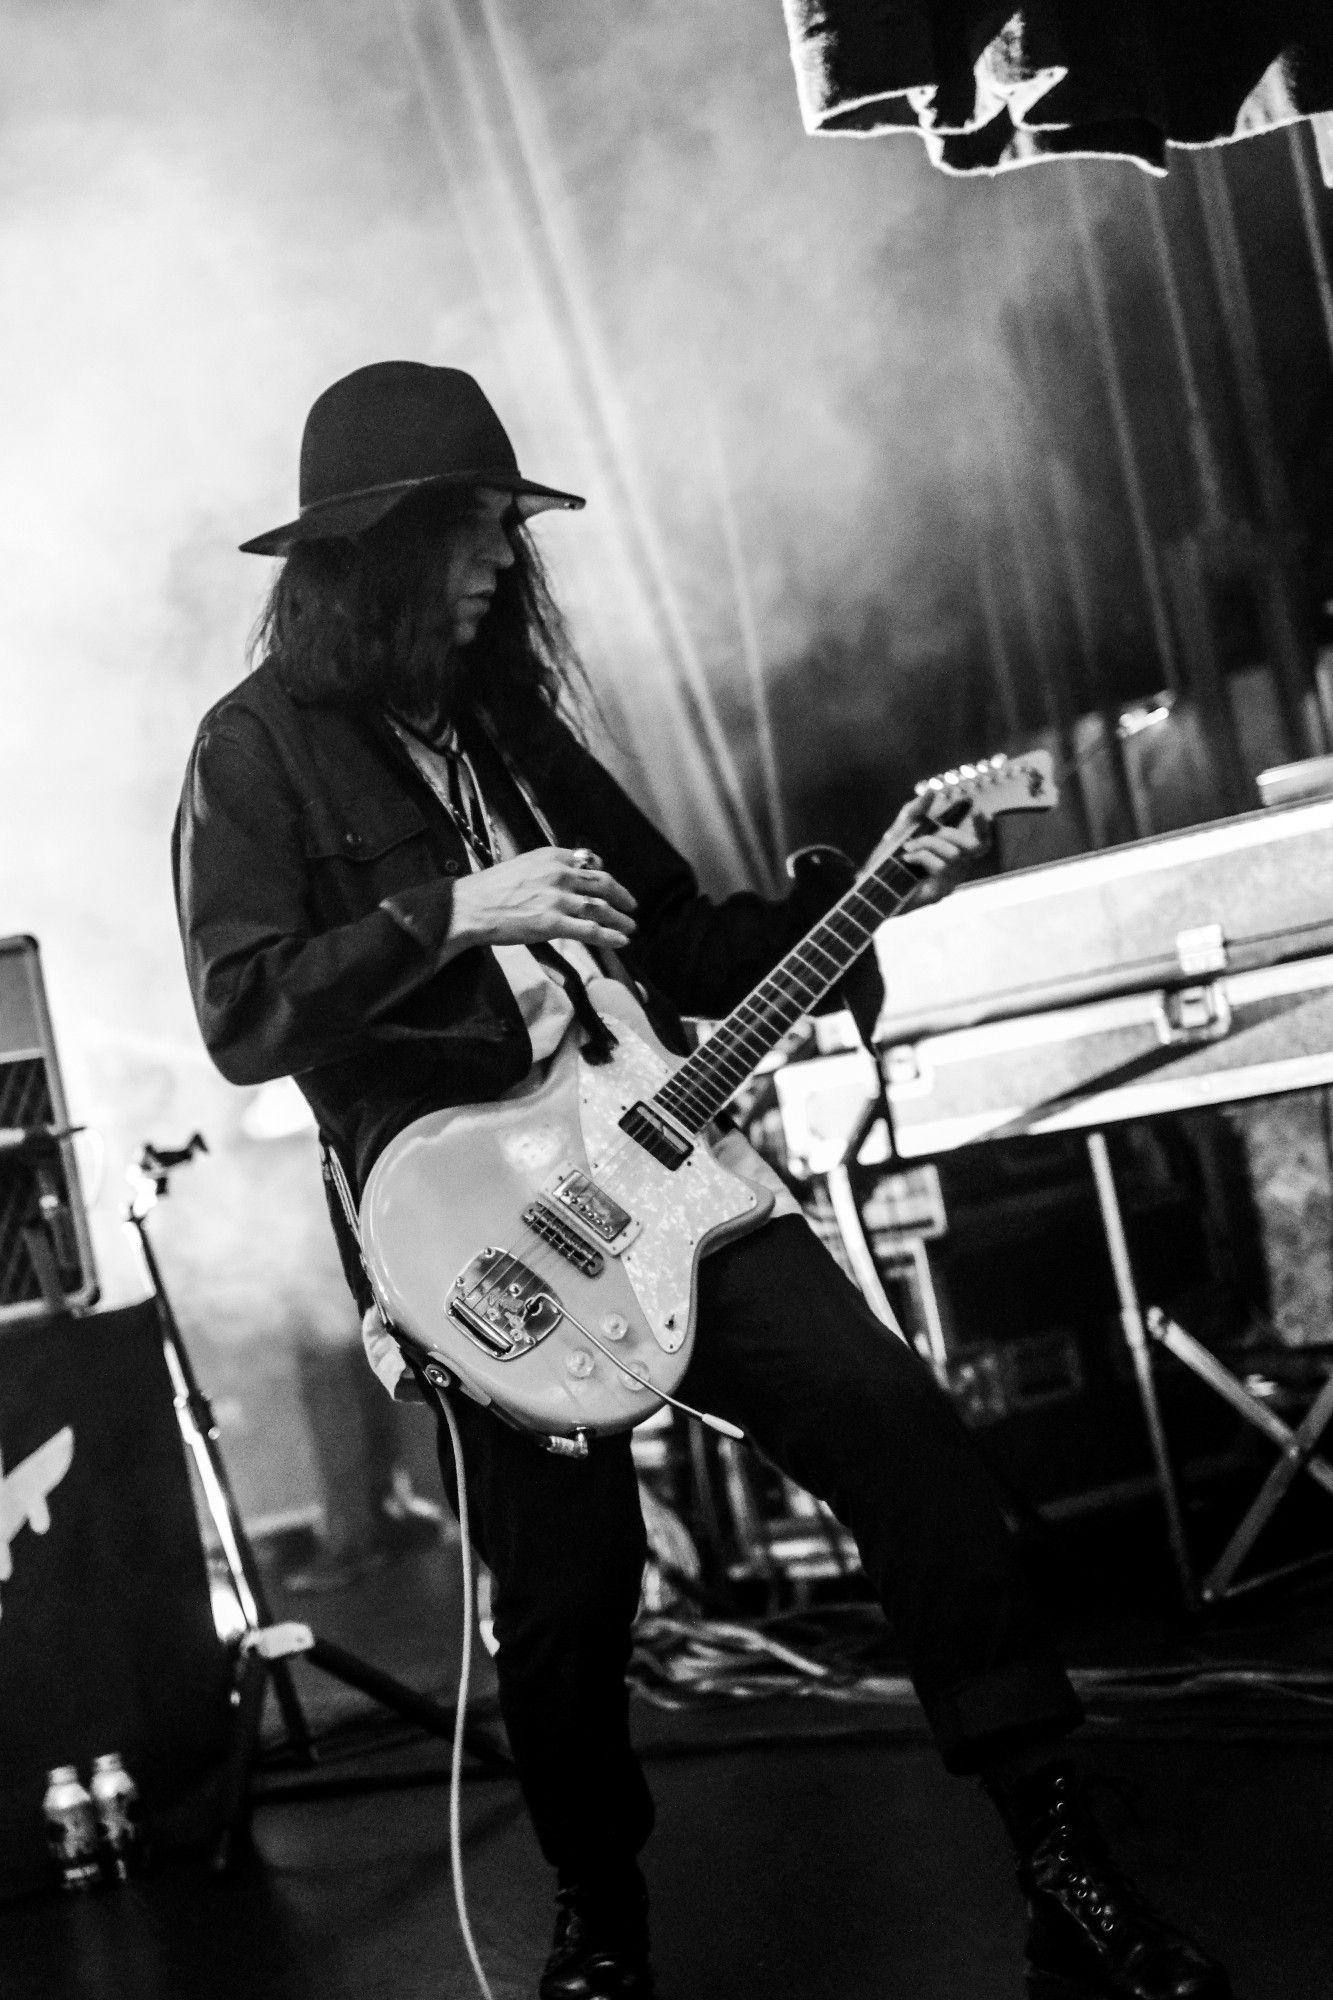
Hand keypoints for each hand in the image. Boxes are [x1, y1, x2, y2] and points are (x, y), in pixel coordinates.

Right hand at [448, 847, 637, 951]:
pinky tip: (621, 941)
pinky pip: (590, 930)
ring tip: (630, 926)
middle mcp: (559, 875)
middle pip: (602, 883)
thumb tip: (565, 875)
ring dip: (620, 918)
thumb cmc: (489, 889)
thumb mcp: (523, 865)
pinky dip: (610, 936)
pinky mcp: (553, 923)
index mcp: (551, 857)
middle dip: (621, 895)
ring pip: (600, 907)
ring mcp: (558, 899)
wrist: (470, 906)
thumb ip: (547, 868)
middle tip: (632, 905)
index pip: (589, 862)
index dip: (604, 873)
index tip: (610, 883)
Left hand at [862, 796, 990, 904]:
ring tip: (907, 848)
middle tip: (920, 836)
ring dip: (926, 844)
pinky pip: (940, 865)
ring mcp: (949, 884)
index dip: (985, 829)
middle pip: (972, 846)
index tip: (978, 811)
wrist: (869, 885)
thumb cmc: (886, 859)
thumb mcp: (900, 829)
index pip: (982, 845)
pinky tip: (906, 859)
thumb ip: (915, 810)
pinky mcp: (939, 893)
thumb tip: (931, 791)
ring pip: (953, 854)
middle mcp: (956, 871)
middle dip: (946, 834)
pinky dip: (921, 856)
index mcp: (952, 855)